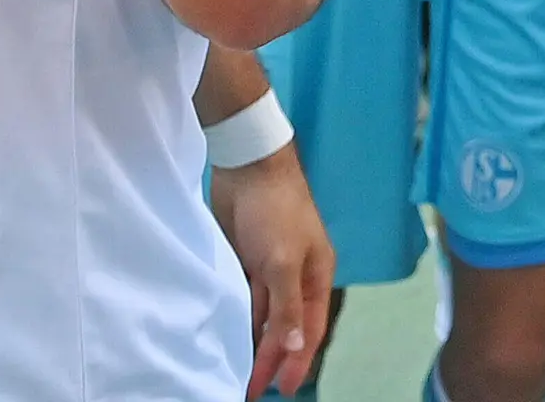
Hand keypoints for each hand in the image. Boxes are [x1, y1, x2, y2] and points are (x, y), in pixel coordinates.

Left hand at [208, 140, 334, 397]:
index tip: (282, 389)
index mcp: (316, 275)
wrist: (248, 166)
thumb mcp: (283, 260)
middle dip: (272, 360)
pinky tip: (228, 339)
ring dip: (253, 344)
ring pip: (263, 317)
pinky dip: (239, 321)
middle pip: (285, 327)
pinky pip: (244, 301)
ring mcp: (269, 269)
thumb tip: (292, 346)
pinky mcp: (245, 262)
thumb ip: (287, 305)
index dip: (297, 361)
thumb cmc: (276, 211)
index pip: (308, 328)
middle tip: (251, 390)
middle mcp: (296, 277)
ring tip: (238, 374)